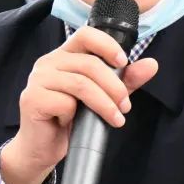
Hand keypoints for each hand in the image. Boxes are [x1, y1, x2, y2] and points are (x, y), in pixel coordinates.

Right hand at [0, 26, 157, 183]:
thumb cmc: (70, 120)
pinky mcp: (32, 99)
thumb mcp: (103, 97)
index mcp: (64, 56)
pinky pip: (63, 103)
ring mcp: (37, 80)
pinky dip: (74, 116)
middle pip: (89, 64)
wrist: (42, 149)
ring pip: (80, 84)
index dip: (107, 45)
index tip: (123, 62)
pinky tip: (71, 123)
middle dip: (114, 86)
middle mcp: (48, 62)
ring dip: (104, 104)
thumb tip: (152, 65)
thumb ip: (125, 80)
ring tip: (115, 119)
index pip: (86, 35)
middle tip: (125, 106)